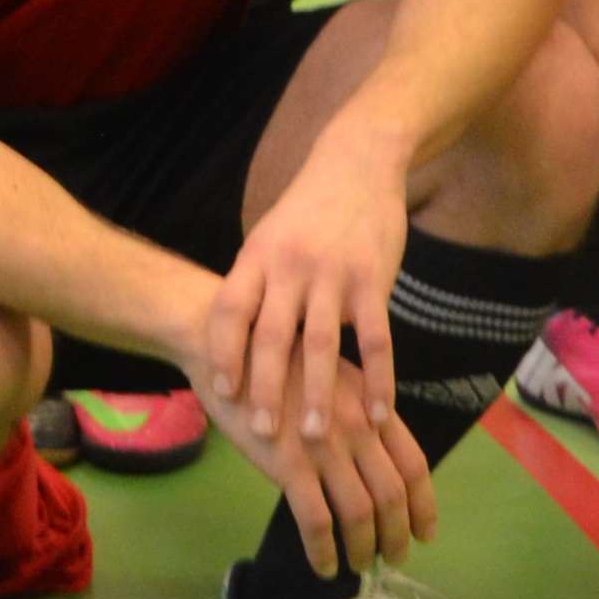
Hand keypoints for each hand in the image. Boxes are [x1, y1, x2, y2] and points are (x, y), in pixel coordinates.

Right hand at [194, 337, 433, 575]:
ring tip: (359, 566)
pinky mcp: (287, 463)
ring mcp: (322, 446)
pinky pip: (316, 520)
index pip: (413, 463)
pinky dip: (324, 551)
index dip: (424, 504)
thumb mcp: (331, 374)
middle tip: (394, 559)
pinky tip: (324, 566)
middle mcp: (356, 426)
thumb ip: (358, 410)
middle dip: (397, 535)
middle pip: (391, 493)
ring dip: (363, 548)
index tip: (424, 533)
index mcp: (370, 404)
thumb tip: (376, 457)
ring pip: (358, 512)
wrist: (225, 346)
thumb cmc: (276, 359)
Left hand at [201, 135, 407, 449]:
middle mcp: (290, 266)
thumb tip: (231, 343)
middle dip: (264, 388)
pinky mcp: (373, 280)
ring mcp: (333, 274)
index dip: (224, 352)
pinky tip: (377, 413)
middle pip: (271, 336)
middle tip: (261, 433)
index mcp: (257, 257)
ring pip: (321, 344)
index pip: (230, 311)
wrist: (356, 162)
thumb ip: (255, 287)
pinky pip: (376, 339)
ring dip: (316, 394)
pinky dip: (376, 380)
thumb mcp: (268, 238)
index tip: (221, 393)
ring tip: (315, 437)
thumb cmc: (306, 210)